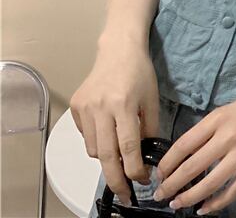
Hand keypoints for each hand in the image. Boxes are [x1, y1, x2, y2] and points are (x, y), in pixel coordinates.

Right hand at [70, 39, 160, 205]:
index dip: (134, 168)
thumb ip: (150, 127)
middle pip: (106, 155)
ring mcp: (85, 107)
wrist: (118, 48)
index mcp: (123, 104)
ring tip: (120, 155)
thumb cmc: (140, 71)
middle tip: (125, 194)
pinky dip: (98, 141)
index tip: (141, 181)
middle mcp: (101, 107)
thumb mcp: (152, 98)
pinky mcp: (76, 106)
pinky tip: (108, 131)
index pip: (128, 146)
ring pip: (94, 149)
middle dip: (116, 179)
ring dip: (107, 158)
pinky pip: (86, 136)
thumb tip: (148, 156)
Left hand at [152, 79, 235, 214]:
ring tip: (177, 204)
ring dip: (190, 197)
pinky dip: (217, 203)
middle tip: (161, 195)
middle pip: (192, 167)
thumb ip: (211, 128)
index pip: (184, 145)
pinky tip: (205, 209)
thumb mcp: (229, 108)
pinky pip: (233, 190)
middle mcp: (228, 137)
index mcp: (218, 119)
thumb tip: (190, 152)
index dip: (167, 164)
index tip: (159, 174)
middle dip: (172, 185)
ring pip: (210, 184)